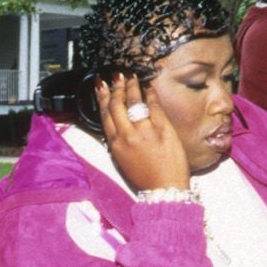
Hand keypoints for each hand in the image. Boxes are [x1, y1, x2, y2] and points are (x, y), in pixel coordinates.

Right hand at [98, 75, 188, 194]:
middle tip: (117, 77)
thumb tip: (118, 126)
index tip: (101, 86)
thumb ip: (119, 143)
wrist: (165, 189)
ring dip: (132, 86)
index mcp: (116, 145)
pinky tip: (149, 87)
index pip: (106, 115)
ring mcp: (145, 131)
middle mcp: (128, 135)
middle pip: (117, 105)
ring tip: (131, 77)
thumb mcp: (123, 162)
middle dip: (116, 88)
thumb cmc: (146, 179)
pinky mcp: (163, 129)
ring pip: (134, 102)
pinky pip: (154, 106)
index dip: (103, 97)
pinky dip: (151, 94)